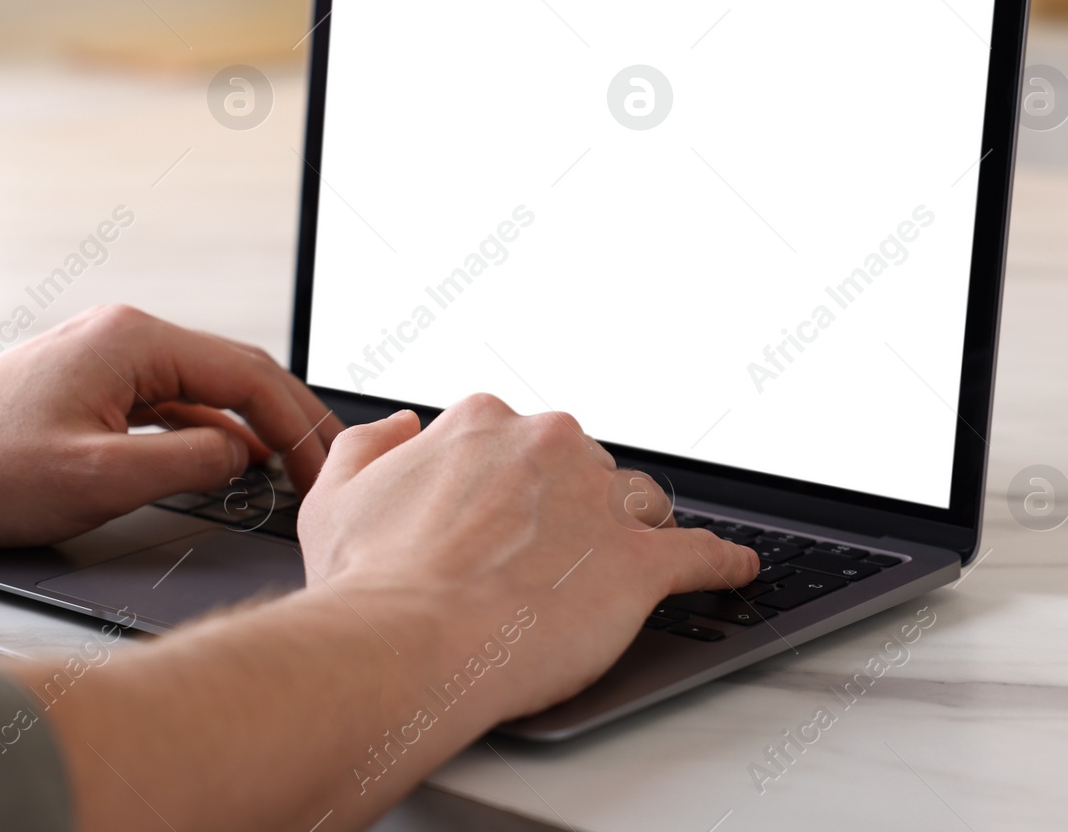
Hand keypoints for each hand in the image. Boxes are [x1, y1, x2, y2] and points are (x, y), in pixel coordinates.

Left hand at [0, 305, 343, 547]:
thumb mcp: (100, 479)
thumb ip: (189, 465)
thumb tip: (243, 456)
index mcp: (134, 341)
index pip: (248, 374)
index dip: (297, 425)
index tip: (325, 469)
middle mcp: (125, 335)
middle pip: (235, 372)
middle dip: (288, 419)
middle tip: (328, 465)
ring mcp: (106, 357)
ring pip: (206, 387)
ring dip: (252, 426)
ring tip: (293, 467)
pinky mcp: (91, 384)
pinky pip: (172, 402)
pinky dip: (209, 431)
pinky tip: (230, 461)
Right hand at [297, 393, 758, 720]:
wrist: (409, 643)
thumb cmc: (370, 582)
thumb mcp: (335, 495)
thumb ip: (370, 446)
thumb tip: (404, 426)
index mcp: (483, 423)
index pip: (519, 440)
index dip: (514, 484)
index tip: (508, 516)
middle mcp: (549, 445)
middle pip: (584, 467)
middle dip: (572, 508)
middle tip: (544, 561)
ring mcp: (599, 501)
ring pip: (637, 503)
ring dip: (629, 533)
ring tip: (614, 574)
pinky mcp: (639, 562)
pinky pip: (701, 553)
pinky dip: (720, 562)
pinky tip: (731, 569)